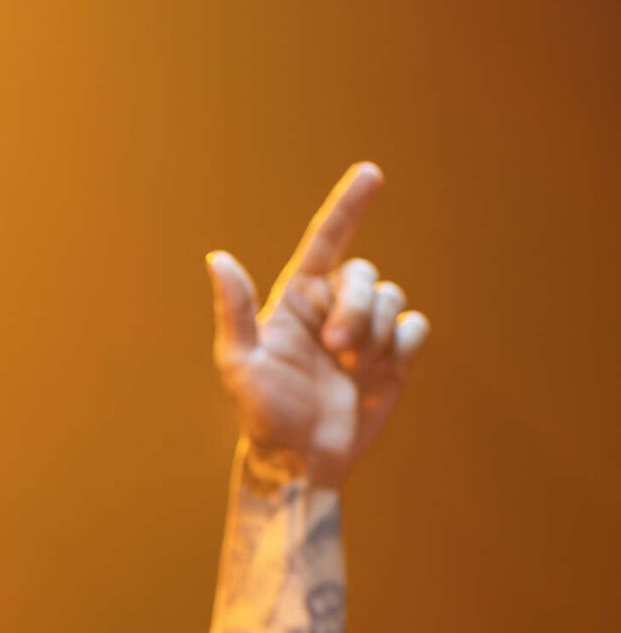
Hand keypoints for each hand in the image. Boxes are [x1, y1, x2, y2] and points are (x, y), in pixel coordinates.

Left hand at [207, 162, 430, 487]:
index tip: (371, 173)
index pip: (326, 240)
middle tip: (337, 348)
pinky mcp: (394, 355)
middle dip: (356, 306)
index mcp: (298, 299)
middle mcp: (333, 307)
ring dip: (375, 332)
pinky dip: (402, 345)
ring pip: (392, 298)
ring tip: (352, 367)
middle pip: (363, 274)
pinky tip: (379, 372)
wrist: (300, 459)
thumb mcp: (239, 364)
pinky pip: (415, 327)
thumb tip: (217, 257)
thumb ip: (235, 310)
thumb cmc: (262, 413)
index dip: (349, 205)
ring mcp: (366, 330)